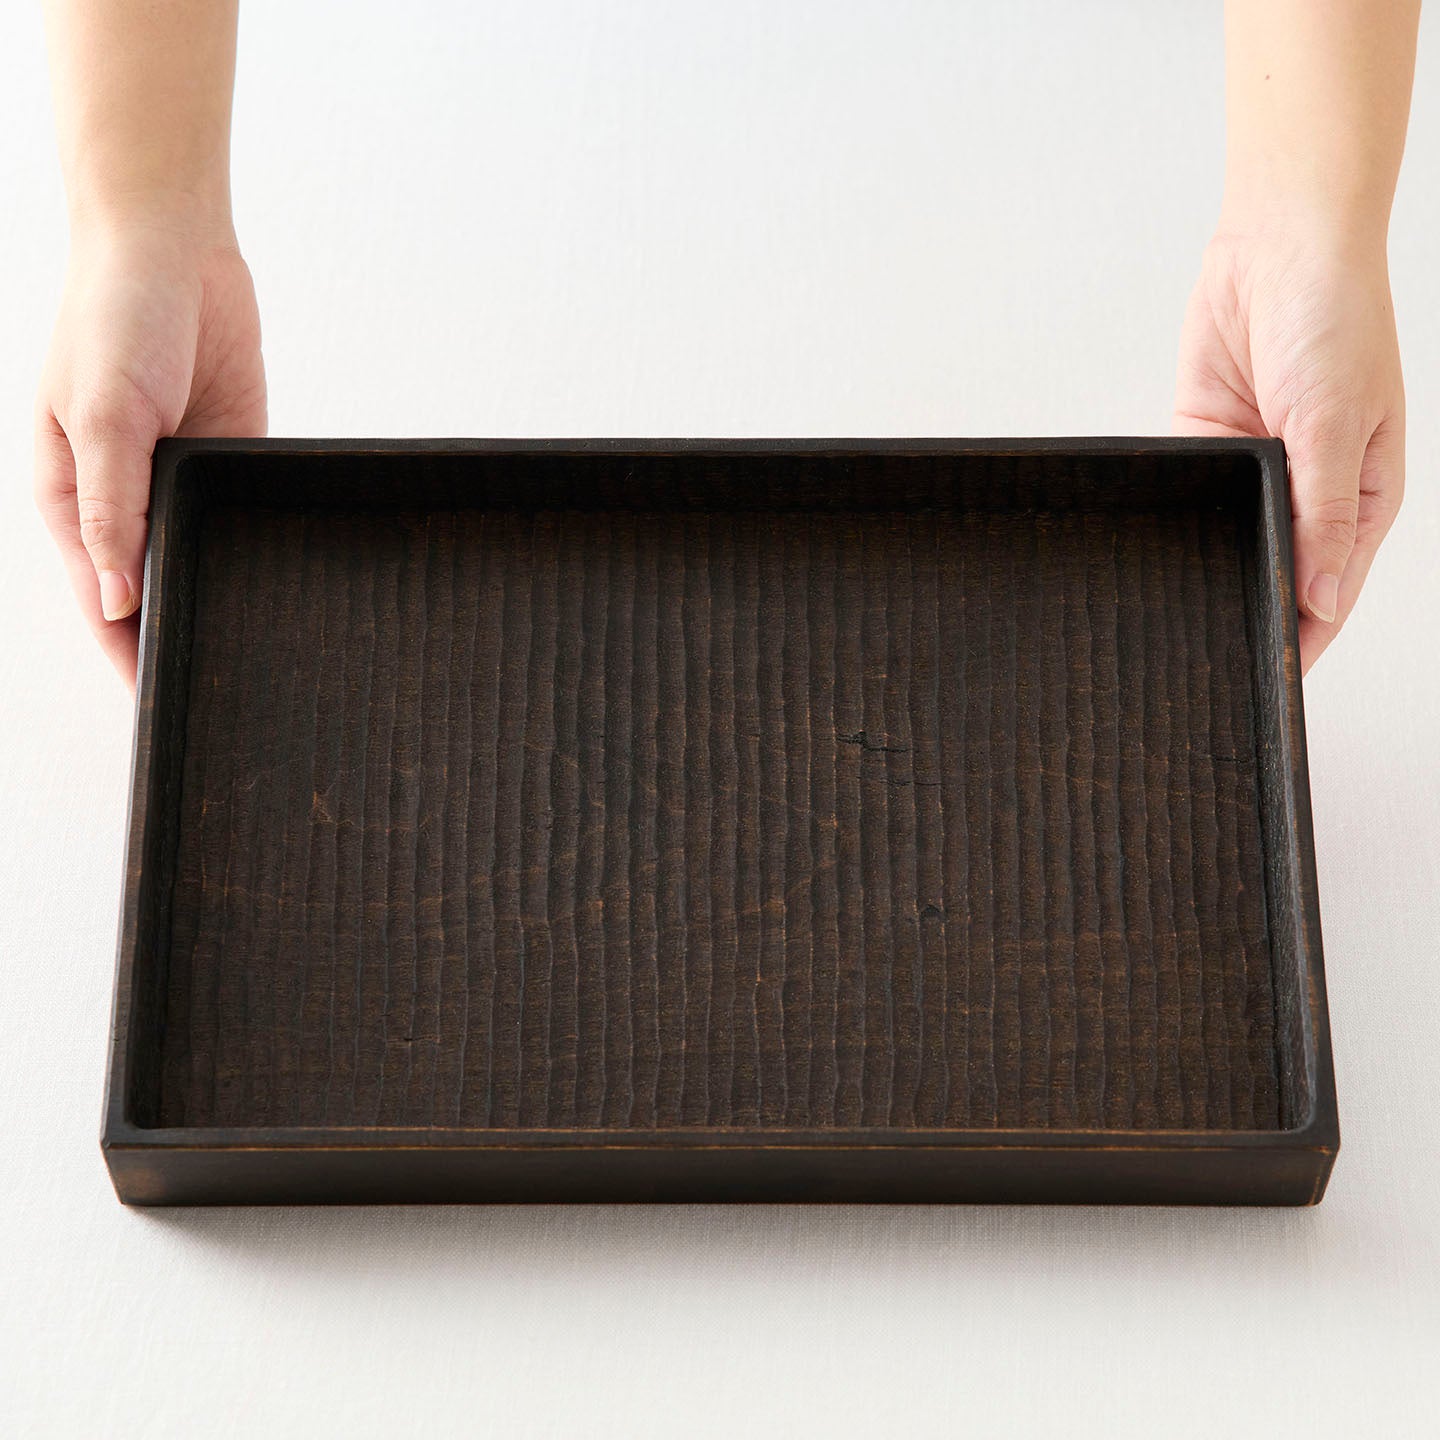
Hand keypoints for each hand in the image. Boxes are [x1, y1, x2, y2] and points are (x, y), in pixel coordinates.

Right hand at [35, 219, 266, 688]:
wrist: (174, 248)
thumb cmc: (113, 319)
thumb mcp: (103, 417)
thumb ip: (112, 510)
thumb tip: (112, 599)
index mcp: (75, 499)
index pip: (101, 599)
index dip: (129, 651)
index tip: (162, 705)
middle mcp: (128, 499)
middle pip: (154, 587)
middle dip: (181, 633)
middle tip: (225, 692)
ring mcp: (181, 480)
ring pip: (202, 556)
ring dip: (222, 591)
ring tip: (262, 651)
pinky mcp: (232, 457)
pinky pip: (242, 513)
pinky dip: (254, 544)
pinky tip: (282, 580)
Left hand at [1173, 227, 1403, 672]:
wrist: (1279, 246)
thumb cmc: (1337, 319)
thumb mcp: (1340, 423)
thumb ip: (1325, 512)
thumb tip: (1324, 596)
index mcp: (1360, 498)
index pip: (1329, 589)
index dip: (1302, 636)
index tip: (1270, 681)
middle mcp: (1307, 492)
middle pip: (1273, 571)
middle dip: (1247, 609)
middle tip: (1206, 662)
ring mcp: (1255, 470)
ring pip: (1227, 540)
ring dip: (1208, 568)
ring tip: (1174, 619)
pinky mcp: (1206, 443)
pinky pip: (1190, 496)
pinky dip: (1176, 518)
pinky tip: (1156, 549)